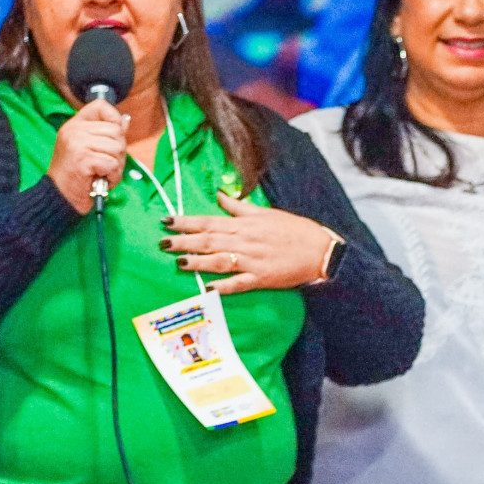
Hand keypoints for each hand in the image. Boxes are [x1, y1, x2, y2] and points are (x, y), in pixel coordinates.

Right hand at [47, 99, 127, 213]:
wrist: (59, 197)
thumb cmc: (77, 175)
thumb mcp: (90, 148)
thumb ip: (106, 133)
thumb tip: (125, 120)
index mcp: (75, 124)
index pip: (101, 106)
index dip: (114, 118)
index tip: (112, 136)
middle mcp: (74, 130)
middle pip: (116, 130)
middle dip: (119, 151)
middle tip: (105, 163)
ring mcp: (77, 143)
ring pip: (117, 147)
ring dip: (116, 166)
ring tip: (102, 172)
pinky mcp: (83, 158)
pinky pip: (113, 164)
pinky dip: (112, 176)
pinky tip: (101, 179)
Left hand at [160, 192, 338, 294]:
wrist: (321, 250)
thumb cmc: (295, 230)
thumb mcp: (266, 213)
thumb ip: (239, 207)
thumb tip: (219, 195)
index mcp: (245, 225)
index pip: (210, 221)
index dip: (187, 222)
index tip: (167, 221)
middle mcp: (245, 241)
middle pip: (209, 240)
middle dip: (184, 241)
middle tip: (162, 242)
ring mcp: (253, 261)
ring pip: (220, 260)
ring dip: (198, 262)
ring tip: (179, 262)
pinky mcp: (262, 278)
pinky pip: (239, 283)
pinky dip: (224, 286)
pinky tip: (208, 288)